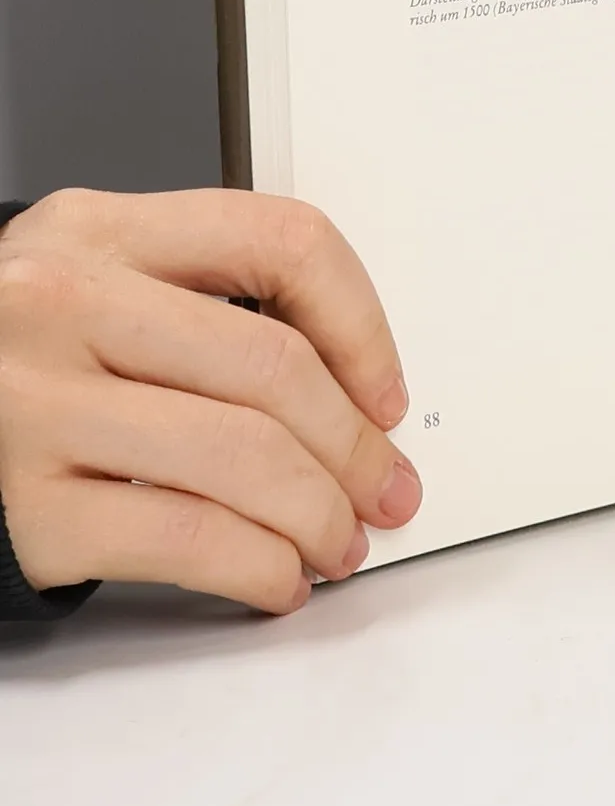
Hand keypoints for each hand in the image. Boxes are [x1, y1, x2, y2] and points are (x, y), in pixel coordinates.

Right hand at [0, 189, 420, 613]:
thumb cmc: (15, 355)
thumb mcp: (99, 278)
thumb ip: (208, 298)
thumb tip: (356, 387)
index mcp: (101, 229)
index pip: (283, 241)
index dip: (362, 323)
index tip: (387, 390)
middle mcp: (62, 304)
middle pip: (274, 367)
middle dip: (355, 444)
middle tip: (387, 485)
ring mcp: (34, 406)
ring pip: (242, 457)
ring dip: (319, 515)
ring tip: (340, 539)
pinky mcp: (22, 507)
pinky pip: (183, 538)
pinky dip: (256, 567)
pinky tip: (276, 576)